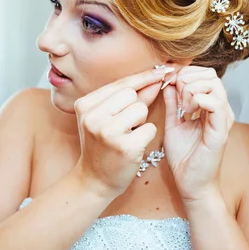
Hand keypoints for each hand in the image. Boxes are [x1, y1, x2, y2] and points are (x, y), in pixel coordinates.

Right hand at [73, 68, 170, 198]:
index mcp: (84, 104)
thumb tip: (157, 77)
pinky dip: (147, 136)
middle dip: (136, 107)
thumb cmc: (102, 145)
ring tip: (126, 135)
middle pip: (131, 94)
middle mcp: (92, 116)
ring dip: (141, 122)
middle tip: (125, 125)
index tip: (164, 69)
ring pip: (141, 109)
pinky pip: (150, 128)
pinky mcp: (124, 146)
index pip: (120, 83)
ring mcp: (107, 131)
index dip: (143, 77)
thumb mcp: (108, 118)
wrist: (94, 180)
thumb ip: (132, 97)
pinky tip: (133, 146)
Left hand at [162, 66, 234, 201]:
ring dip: (191, 88)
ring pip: (213, 84)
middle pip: (210, 75)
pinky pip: (216, 103)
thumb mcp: (173, 123)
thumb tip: (167, 84)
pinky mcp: (221, 130)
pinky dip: (198, 99)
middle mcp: (220, 110)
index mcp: (210, 107)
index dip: (184, 73)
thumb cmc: (184, 157)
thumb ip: (172, 103)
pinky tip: (187, 111)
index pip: (203, 75)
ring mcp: (222, 119)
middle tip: (174, 94)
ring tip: (181, 106)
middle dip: (187, 78)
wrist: (191, 184)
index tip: (168, 84)